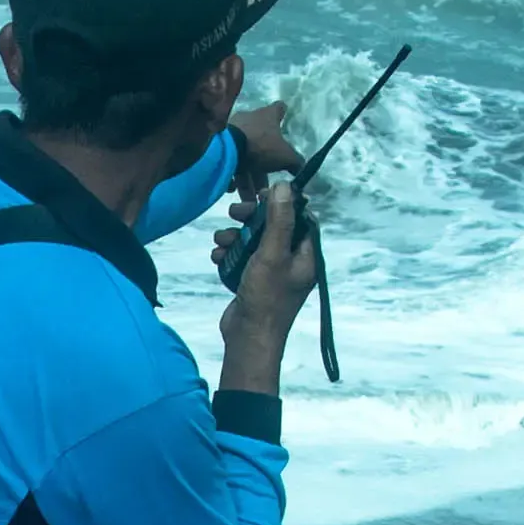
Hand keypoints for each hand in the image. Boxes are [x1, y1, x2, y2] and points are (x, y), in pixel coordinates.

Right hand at [216, 176, 315, 388]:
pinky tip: (218, 257)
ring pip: (254, 242)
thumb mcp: (272, 253)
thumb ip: (279, 219)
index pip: (299, 218)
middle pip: (273, 227)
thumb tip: (284, 186)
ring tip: (220, 240)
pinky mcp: (254, 282)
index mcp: (305, 256)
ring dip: (235, 237)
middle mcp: (292, 263)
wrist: (248, 338)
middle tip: (234, 212)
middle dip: (251, 219)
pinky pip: (243, 259)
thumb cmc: (266, 298)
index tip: (261, 195)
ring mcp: (272, 274)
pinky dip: (230, 255)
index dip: (281, 204)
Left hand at [224, 99, 304, 188]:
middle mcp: (249, 119)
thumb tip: (301, 168)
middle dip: (264, 164)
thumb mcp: (286, 157)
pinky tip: (233, 188)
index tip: (285, 121)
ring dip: (248, 177)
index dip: (283, 114)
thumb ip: (296, 162)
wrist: (225, 151)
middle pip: (262, 140)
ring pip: (245, 155)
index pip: (279, 109)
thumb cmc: (260, 147)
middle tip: (266, 184)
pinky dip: (232, 175)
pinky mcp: (220, 143)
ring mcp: (233, 130)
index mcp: (267, 115)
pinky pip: (229, 160)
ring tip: (250, 196)